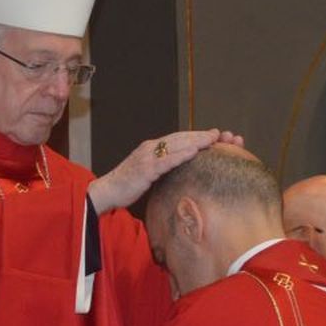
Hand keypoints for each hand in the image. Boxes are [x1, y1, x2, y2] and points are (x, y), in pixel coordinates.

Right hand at [87, 129, 232, 212]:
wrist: (106, 192)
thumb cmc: (126, 186)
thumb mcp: (147, 174)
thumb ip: (161, 168)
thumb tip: (177, 170)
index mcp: (151, 148)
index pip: (177, 139)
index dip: (195, 136)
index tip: (213, 136)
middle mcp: (150, 148)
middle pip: (180, 138)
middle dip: (200, 135)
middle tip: (219, 133)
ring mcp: (147, 157)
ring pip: (176, 145)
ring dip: (196, 141)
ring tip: (213, 139)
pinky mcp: (145, 169)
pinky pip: (166, 160)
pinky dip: (181, 154)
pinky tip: (195, 152)